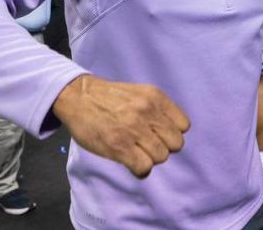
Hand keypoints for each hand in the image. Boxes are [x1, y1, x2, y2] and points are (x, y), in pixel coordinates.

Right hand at [51, 74, 189, 177]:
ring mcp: (133, 129)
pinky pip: (144, 168)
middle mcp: (147, 111)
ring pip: (161, 157)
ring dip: (150, 158)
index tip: (159, 133)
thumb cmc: (109, 98)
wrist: (78, 97)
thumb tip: (173, 132)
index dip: (172, 133)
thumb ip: (157, 109)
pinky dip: (139, 169)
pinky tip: (130, 161)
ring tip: (136, 151)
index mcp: (155, 97)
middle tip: (147, 144)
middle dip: (163, 147)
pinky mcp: (119, 146)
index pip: (184, 126)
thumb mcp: (139, 93)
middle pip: (175, 144)